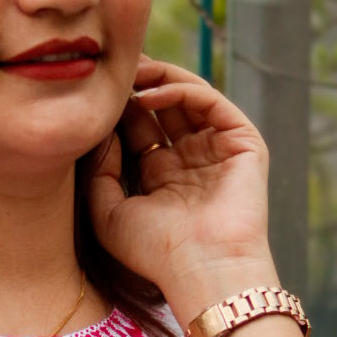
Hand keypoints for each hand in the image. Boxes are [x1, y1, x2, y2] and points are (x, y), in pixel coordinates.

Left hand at [87, 55, 275, 306]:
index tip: (93, 89)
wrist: (202, 269)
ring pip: (188, 98)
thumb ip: (99, 172)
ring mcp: (218, 149)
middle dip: (137, 84)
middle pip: (163, 108)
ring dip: (157, 79)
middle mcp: (191, 160)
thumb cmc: (155, 252)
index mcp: (163, 176)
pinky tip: (150, 94)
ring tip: (128, 72)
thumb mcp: (109, 213)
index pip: (140, 128)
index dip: (118, 106)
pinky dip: (181, 91)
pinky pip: (210, 103)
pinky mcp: (243, 143)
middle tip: (110, 67)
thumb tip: (101, 130)